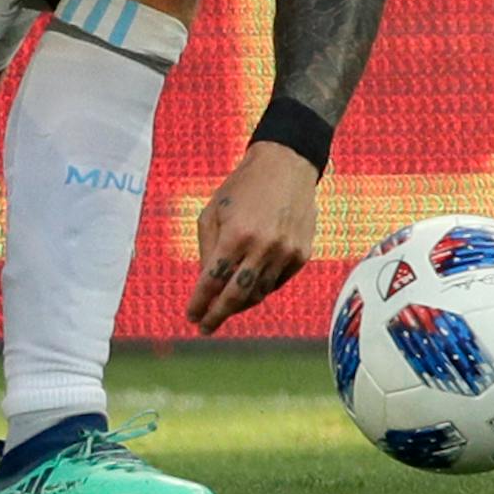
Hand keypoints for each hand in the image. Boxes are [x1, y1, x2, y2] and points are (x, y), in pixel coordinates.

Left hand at [185, 141, 318, 334]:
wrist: (286, 167)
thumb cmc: (242, 188)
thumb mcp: (213, 212)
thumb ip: (208, 250)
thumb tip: (207, 287)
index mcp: (236, 234)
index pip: (213, 280)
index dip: (200, 302)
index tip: (191, 316)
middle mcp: (263, 247)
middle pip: (237, 296)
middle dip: (218, 315)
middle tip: (205, 327)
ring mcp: (286, 253)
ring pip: (258, 293)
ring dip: (239, 305)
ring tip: (224, 307)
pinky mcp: (301, 255)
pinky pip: (276, 282)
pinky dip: (260, 289)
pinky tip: (248, 287)